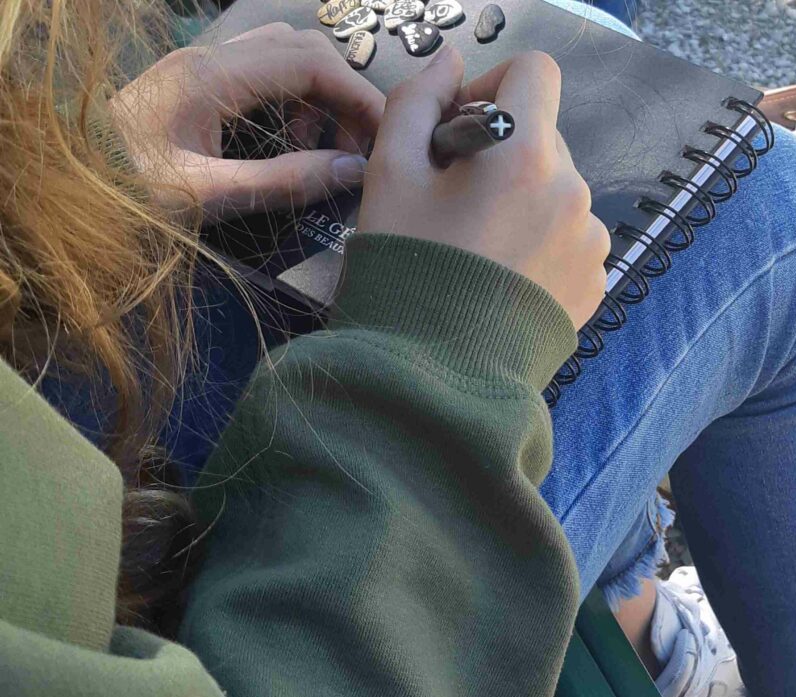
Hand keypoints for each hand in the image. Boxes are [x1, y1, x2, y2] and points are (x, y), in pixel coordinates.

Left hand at [109, 23, 384, 222]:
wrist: (62, 188)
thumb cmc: (124, 193)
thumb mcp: (207, 196)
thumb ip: (283, 181)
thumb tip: (352, 170)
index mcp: (213, 77)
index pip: (310, 63)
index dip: (356, 95)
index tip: (383, 135)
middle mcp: (210, 58)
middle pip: (302, 50)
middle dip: (341, 94)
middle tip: (355, 147)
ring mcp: (200, 66)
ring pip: (283, 55)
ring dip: (315, 97)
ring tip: (317, 151)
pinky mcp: (194, 83)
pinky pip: (261, 72)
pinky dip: (290, 100)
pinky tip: (286, 144)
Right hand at [357, 48, 608, 329]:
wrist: (435, 376)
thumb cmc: (406, 268)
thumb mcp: (389, 173)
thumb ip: (417, 101)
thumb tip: (450, 63)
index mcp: (528, 154)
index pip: (535, 73)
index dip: (493, 86)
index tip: (460, 128)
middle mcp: (575, 191)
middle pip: (544, 137)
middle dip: (501, 152)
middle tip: (455, 201)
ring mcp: (592, 240)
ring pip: (557, 190)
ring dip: (523, 200)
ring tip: (478, 248)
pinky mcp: (596, 281)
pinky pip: (571, 238)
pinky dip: (541, 243)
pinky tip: (502, 277)